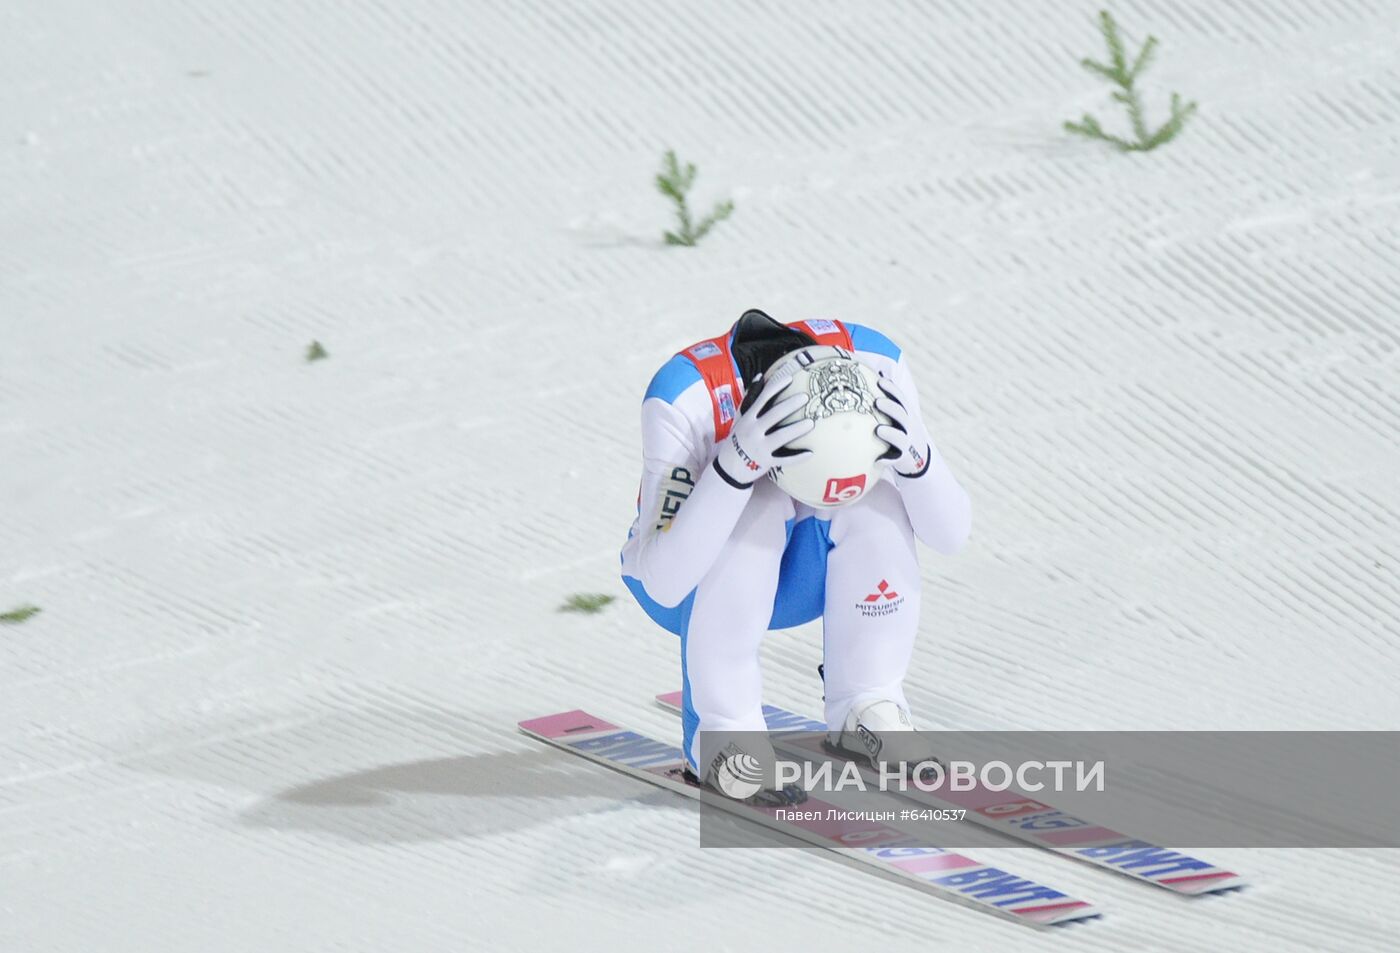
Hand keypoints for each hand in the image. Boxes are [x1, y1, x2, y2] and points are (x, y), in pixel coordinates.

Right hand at [713, 369, 813, 486]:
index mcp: (748, 418)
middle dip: (790, 405)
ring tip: (811, 422)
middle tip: (805, 398)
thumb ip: (750, 398)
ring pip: (781, 436)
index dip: (776, 387)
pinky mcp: (766, 462)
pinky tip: (811, 453)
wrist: (728, 468)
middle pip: (774, 415)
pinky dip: (797, 457)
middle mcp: (753, 431)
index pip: (762, 398)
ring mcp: (759, 447)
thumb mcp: (740, 418)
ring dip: (796, 429)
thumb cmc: (737, 439)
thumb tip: (760, 376)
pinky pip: (784, 459)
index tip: (790, 378)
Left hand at [874, 374, 931, 477]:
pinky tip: (878, 460)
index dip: (891, 389)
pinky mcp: (903, 458)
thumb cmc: (901, 431)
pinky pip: (896, 458)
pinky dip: (887, 459)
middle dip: (890, 408)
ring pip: (900, 438)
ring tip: (879, 430)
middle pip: (901, 415)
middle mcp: (909, 426)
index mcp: (906, 414)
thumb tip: (878, 374)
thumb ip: (890, 399)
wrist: (919, 458)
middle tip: (877, 402)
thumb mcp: (899, 415)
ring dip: (890, 434)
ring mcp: (908, 442)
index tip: (880, 381)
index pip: (900, 399)